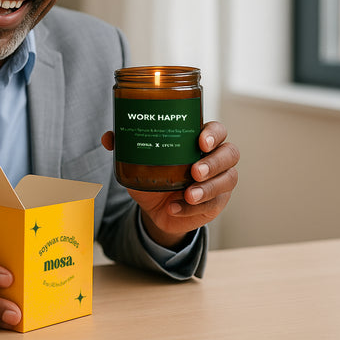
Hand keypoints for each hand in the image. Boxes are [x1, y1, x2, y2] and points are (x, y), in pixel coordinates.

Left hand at [101, 121, 238, 248]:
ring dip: (208, 188)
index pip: (217, 130)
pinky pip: (212, 205)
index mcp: (198, 140)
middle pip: (230, 153)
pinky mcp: (217, 203)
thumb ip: (126, 147)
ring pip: (228, 180)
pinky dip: (191, 208)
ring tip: (188, 194)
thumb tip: (109, 138)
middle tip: (195, 171)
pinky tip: (175, 208)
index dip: (213, 134)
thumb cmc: (154, 176)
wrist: (157, 209)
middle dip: (214, 162)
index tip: (201, 141)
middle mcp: (215, 157)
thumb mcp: (139, 162)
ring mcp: (220, 180)